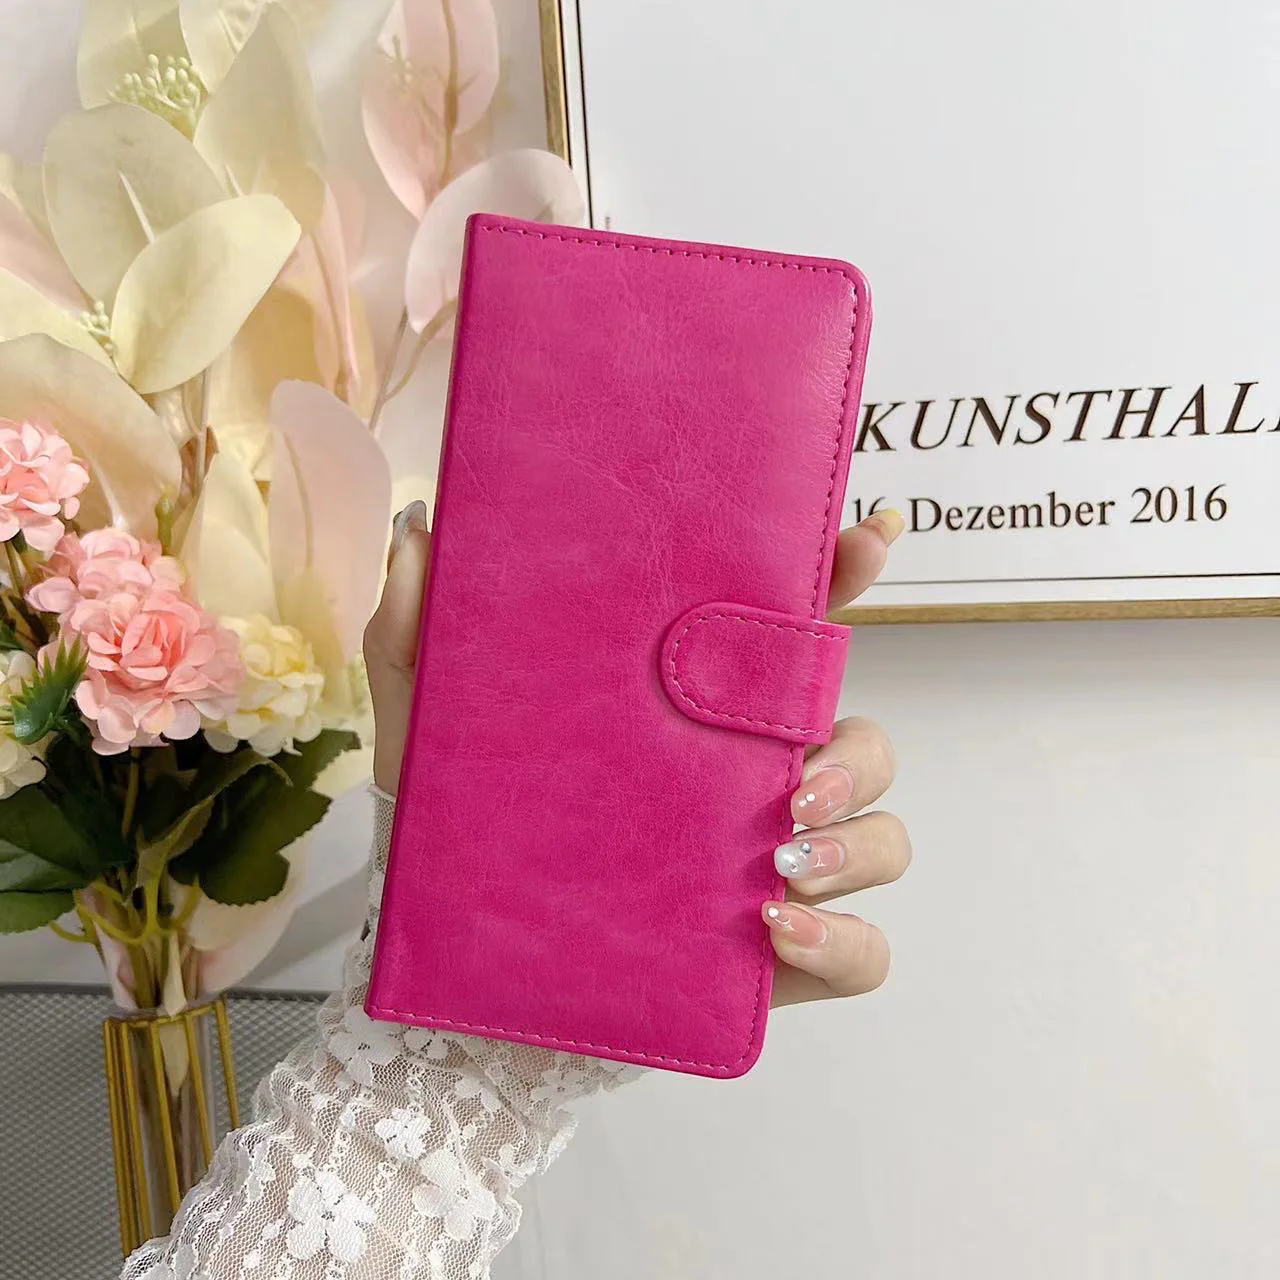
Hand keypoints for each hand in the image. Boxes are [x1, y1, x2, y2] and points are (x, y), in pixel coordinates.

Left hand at [363, 504, 908, 1010]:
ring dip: (858, 843)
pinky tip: (774, 929)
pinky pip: (864, 952)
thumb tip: (419, 526)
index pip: (793, 636)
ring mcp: (776, 870)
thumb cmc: (460, 829)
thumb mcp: (431, 725)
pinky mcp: (780, 960)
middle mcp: (752, 782)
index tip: (869, 533)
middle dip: (857, 751)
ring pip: (885, 839)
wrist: (461, 967)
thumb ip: (420, 628)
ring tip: (781, 859)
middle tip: (796, 779)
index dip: (845, 575)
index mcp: (699, 712)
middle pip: (865, 741)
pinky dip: (842, 941)